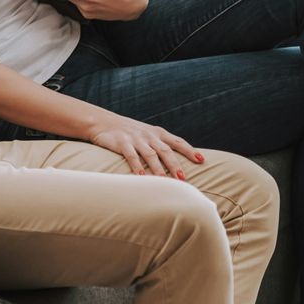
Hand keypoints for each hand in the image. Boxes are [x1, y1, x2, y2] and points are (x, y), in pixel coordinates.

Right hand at [86, 114, 205, 178]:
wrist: (102, 121)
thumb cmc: (128, 131)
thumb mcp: (146, 134)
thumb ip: (160, 145)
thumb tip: (176, 164)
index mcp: (157, 133)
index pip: (177, 141)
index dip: (189, 150)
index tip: (201, 160)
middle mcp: (148, 135)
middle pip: (165, 151)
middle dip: (175, 165)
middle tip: (183, 178)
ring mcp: (135, 139)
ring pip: (150, 155)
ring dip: (158, 169)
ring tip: (165, 182)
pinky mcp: (122, 143)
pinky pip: (131, 156)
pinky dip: (137, 166)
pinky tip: (141, 177)